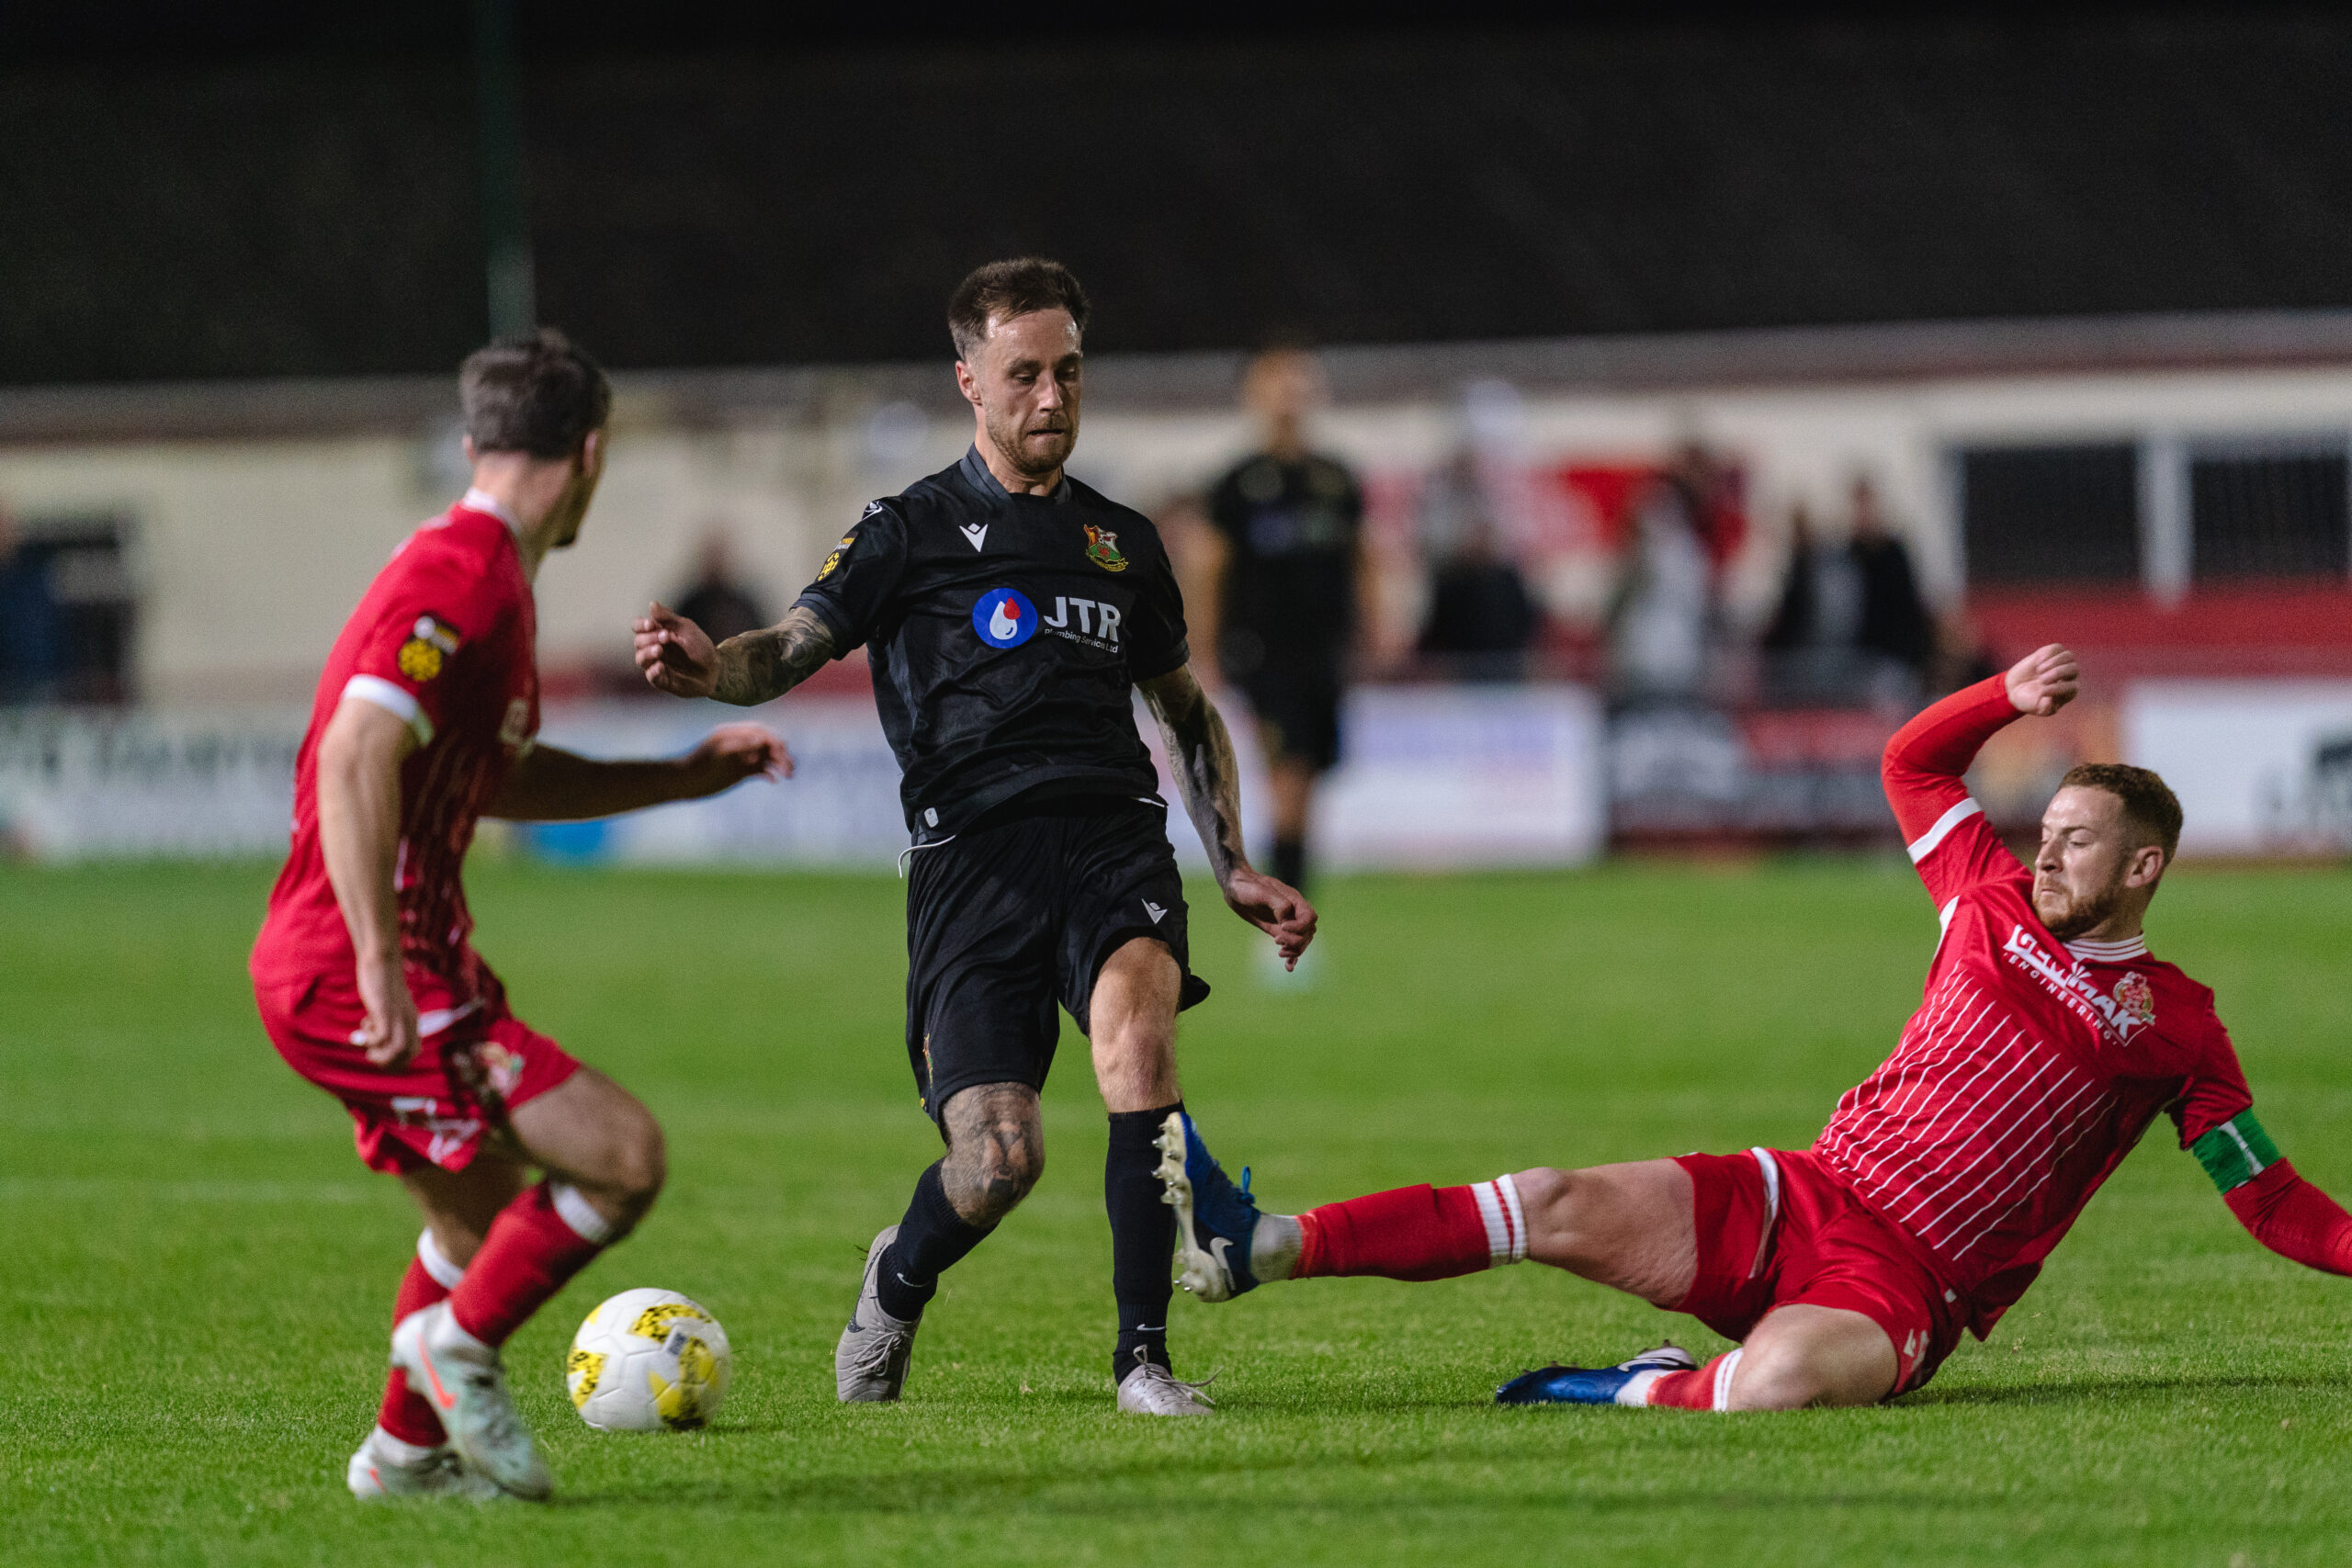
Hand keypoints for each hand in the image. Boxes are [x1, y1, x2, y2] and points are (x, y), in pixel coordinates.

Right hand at [356, 953, 420, 1068]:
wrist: (382, 959)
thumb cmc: (381, 982)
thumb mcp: (387, 1004)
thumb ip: (384, 1018)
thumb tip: (373, 1034)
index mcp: (410, 1020)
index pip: (414, 1051)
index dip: (397, 1060)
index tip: (379, 1054)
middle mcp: (407, 1020)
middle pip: (409, 1054)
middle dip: (389, 1063)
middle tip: (371, 1055)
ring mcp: (397, 1015)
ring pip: (400, 1049)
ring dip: (381, 1056)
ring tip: (367, 1048)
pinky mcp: (385, 1009)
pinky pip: (383, 1035)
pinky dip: (371, 1040)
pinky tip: (362, 1029)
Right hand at [633, 603, 718, 699]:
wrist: (714, 669)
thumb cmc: (699, 646)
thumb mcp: (686, 628)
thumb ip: (668, 617)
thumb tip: (651, 604)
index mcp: (656, 633)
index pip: (638, 627)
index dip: (641, 625)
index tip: (651, 624)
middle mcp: (652, 648)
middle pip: (638, 641)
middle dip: (650, 638)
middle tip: (666, 637)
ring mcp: (655, 664)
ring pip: (641, 659)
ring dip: (648, 653)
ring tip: (659, 650)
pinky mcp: (662, 680)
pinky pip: (651, 676)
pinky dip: (653, 671)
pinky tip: (661, 666)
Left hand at [685, 723, 792, 795]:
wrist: (683, 782)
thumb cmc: (698, 766)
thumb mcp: (718, 754)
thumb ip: (740, 745)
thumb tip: (761, 740)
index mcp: (734, 734)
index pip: (760, 732)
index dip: (773, 741)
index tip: (782, 752)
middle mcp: (740, 744)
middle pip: (767, 745)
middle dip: (780, 754)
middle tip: (789, 767)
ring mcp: (741, 758)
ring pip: (766, 758)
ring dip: (779, 764)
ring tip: (789, 774)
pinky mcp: (741, 772)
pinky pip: (760, 771)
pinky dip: (769, 774)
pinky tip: (773, 781)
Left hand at [1222, 866, 1317, 968]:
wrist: (1235, 888)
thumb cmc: (1248, 886)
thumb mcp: (1262, 893)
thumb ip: (1279, 905)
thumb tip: (1287, 920)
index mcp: (1294, 900)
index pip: (1310, 918)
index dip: (1300, 927)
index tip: (1282, 927)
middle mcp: (1293, 912)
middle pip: (1308, 932)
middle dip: (1296, 941)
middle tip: (1277, 941)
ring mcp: (1286, 922)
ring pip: (1301, 940)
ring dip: (1295, 950)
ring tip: (1280, 953)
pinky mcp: (1277, 930)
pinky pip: (1290, 944)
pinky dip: (1292, 956)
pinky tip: (1289, 967)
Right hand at [2005, 642, 2079, 717]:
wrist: (2014, 689)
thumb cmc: (2029, 700)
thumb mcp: (2037, 708)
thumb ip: (2046, 707)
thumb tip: (2051, 700)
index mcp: (2069, 691)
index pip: (2073, 686)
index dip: (2059, 688)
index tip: (2042, 692)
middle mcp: (2068, 676)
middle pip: (2073, 669)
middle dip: (2057, 673)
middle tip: (2041, 680)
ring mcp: (2061, 663)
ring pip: (2068, 656)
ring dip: (2054, 662)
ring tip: (2039, 670)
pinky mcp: (2051, 654)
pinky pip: (2057, 648)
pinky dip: (2047, 654)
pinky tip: (2036, 662)